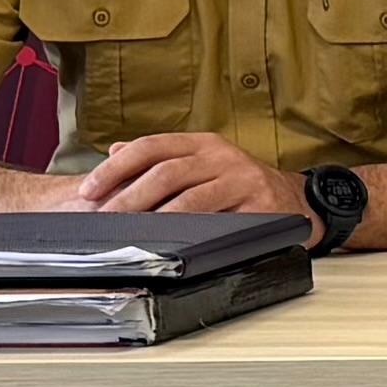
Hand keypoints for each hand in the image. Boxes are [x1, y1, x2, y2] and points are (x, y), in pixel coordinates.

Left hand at [78, 132, 302, 217]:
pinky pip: (219, 223)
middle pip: (166, 172)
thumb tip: (115, 152)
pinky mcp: (259, 207)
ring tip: (131, 234)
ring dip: (155, 220)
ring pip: (190, 199)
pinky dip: (191, 234)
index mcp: (202, 143)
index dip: (115, 168)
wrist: (296, 201)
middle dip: (128, 198)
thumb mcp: (202, 163)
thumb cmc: (240, 186)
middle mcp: (222, 156)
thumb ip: (161, 158)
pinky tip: (172, 243)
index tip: (89, 190)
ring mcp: (242, 180)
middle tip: (104, 218)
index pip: (150, 147)